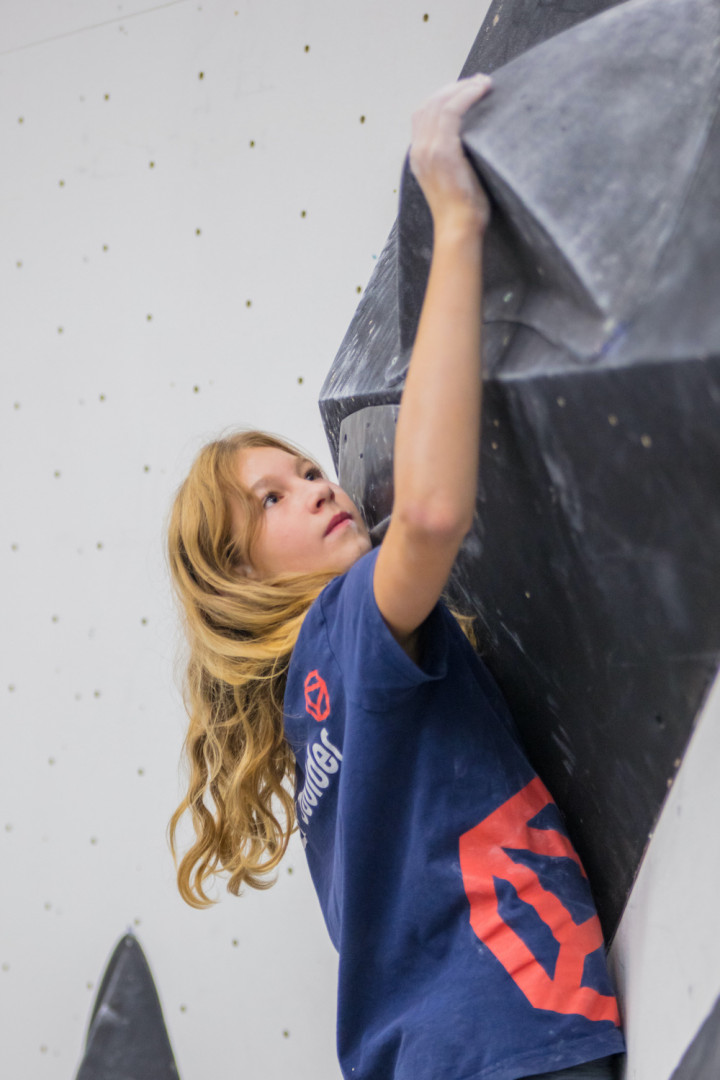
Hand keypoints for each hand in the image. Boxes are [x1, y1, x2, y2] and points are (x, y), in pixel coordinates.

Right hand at [409, 75, 491, 232]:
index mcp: (418, 156)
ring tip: (484, 83)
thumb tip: (474, 141)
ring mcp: (428, 149)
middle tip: (478, 82)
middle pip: (430, 103)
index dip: (442, 96)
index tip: (465, 90)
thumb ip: (454, 158)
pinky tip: (482, 90)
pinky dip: (467, 95)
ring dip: (463, 87)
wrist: (459, 229)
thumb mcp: (452, 180)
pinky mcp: (443, 150)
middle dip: (454, 88)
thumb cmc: (462, 212)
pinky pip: (452, 111)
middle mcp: (418, 150)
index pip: (423, 114)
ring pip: (440, 102)